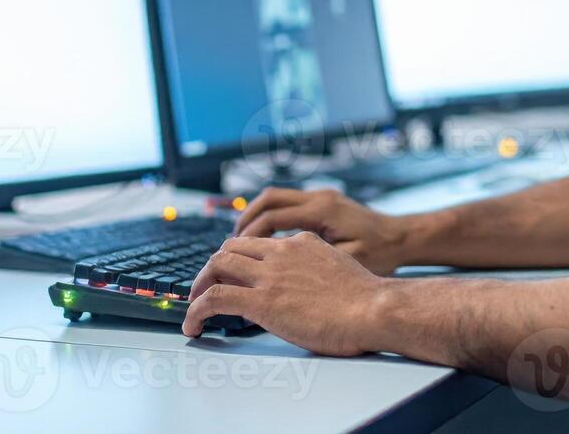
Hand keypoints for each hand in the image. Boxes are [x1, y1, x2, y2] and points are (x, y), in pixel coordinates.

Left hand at [182, 233, 388, 356]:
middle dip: (212, 268)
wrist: (375, 308)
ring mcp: (270, 275)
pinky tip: (192, 326)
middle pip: (230, 248)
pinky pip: (214, 298)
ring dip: (198, 286)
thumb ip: (316, 270)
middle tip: (206, 288)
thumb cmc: (367, 299)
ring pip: (216, 266)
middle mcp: (281, 252)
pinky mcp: (262, 301)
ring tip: (192, 307)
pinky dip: (195, 311)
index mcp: (301, 243)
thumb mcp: (339, 269)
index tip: (231, 274)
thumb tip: (308, 287)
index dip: (238, 258)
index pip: (256, 243)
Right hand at [235, 187, 410, 274]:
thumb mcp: (347, 262)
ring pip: (276, 199)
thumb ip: (310, 265)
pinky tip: (269, 243)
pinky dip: (273, 219)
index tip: (233, 258)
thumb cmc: (383, 255)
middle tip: (228, 249)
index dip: (248, 238)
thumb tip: (274, 276)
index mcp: (322, 212)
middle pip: (267, 201)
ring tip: (241, 245)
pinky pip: (289, 205)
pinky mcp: (326, 204)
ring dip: (256, 219)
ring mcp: (322, 198)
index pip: (271, 218)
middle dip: (244, 223)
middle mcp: (319, 199)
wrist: (406, 240)